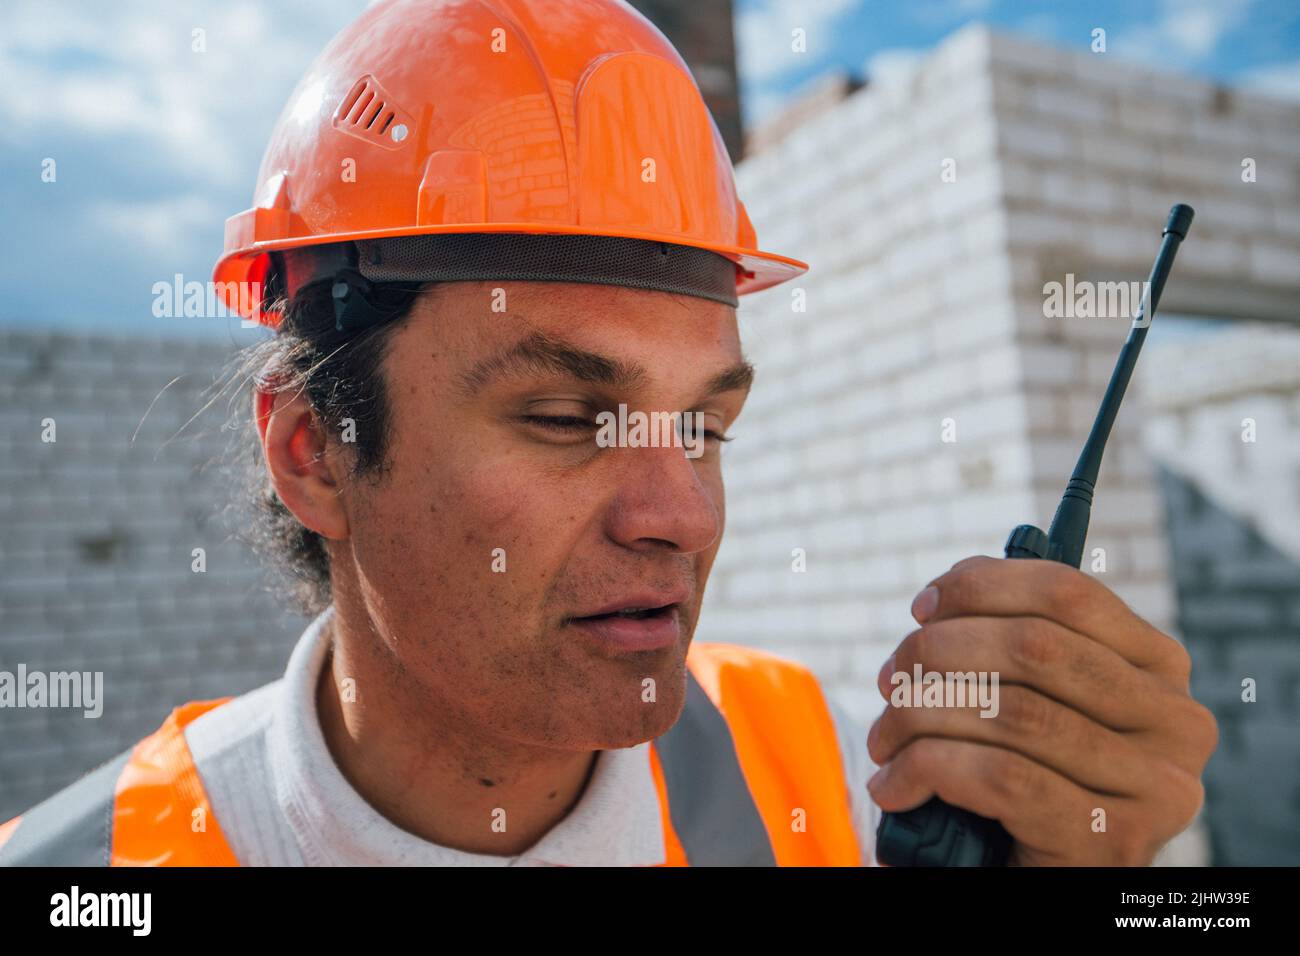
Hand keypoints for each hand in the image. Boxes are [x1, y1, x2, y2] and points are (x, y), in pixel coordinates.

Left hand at [866, 555, 1218, 865]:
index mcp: (1159, 668)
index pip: (1068, 593)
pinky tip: (896, 787)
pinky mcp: (1114, 842)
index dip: (981, 588)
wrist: (1034, 879)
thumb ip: (1011, 641)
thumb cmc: (1026, 780)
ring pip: (1013, 713)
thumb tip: (946, 593)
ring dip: (921, 717)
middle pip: (1034, 647)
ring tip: (884, 740)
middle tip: (889, 680)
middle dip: (938, 652)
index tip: (921, 609)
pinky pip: (1002, 779)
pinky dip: (929, 772)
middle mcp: (1176, 723)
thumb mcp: (1030, 698)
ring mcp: (1155, 788)